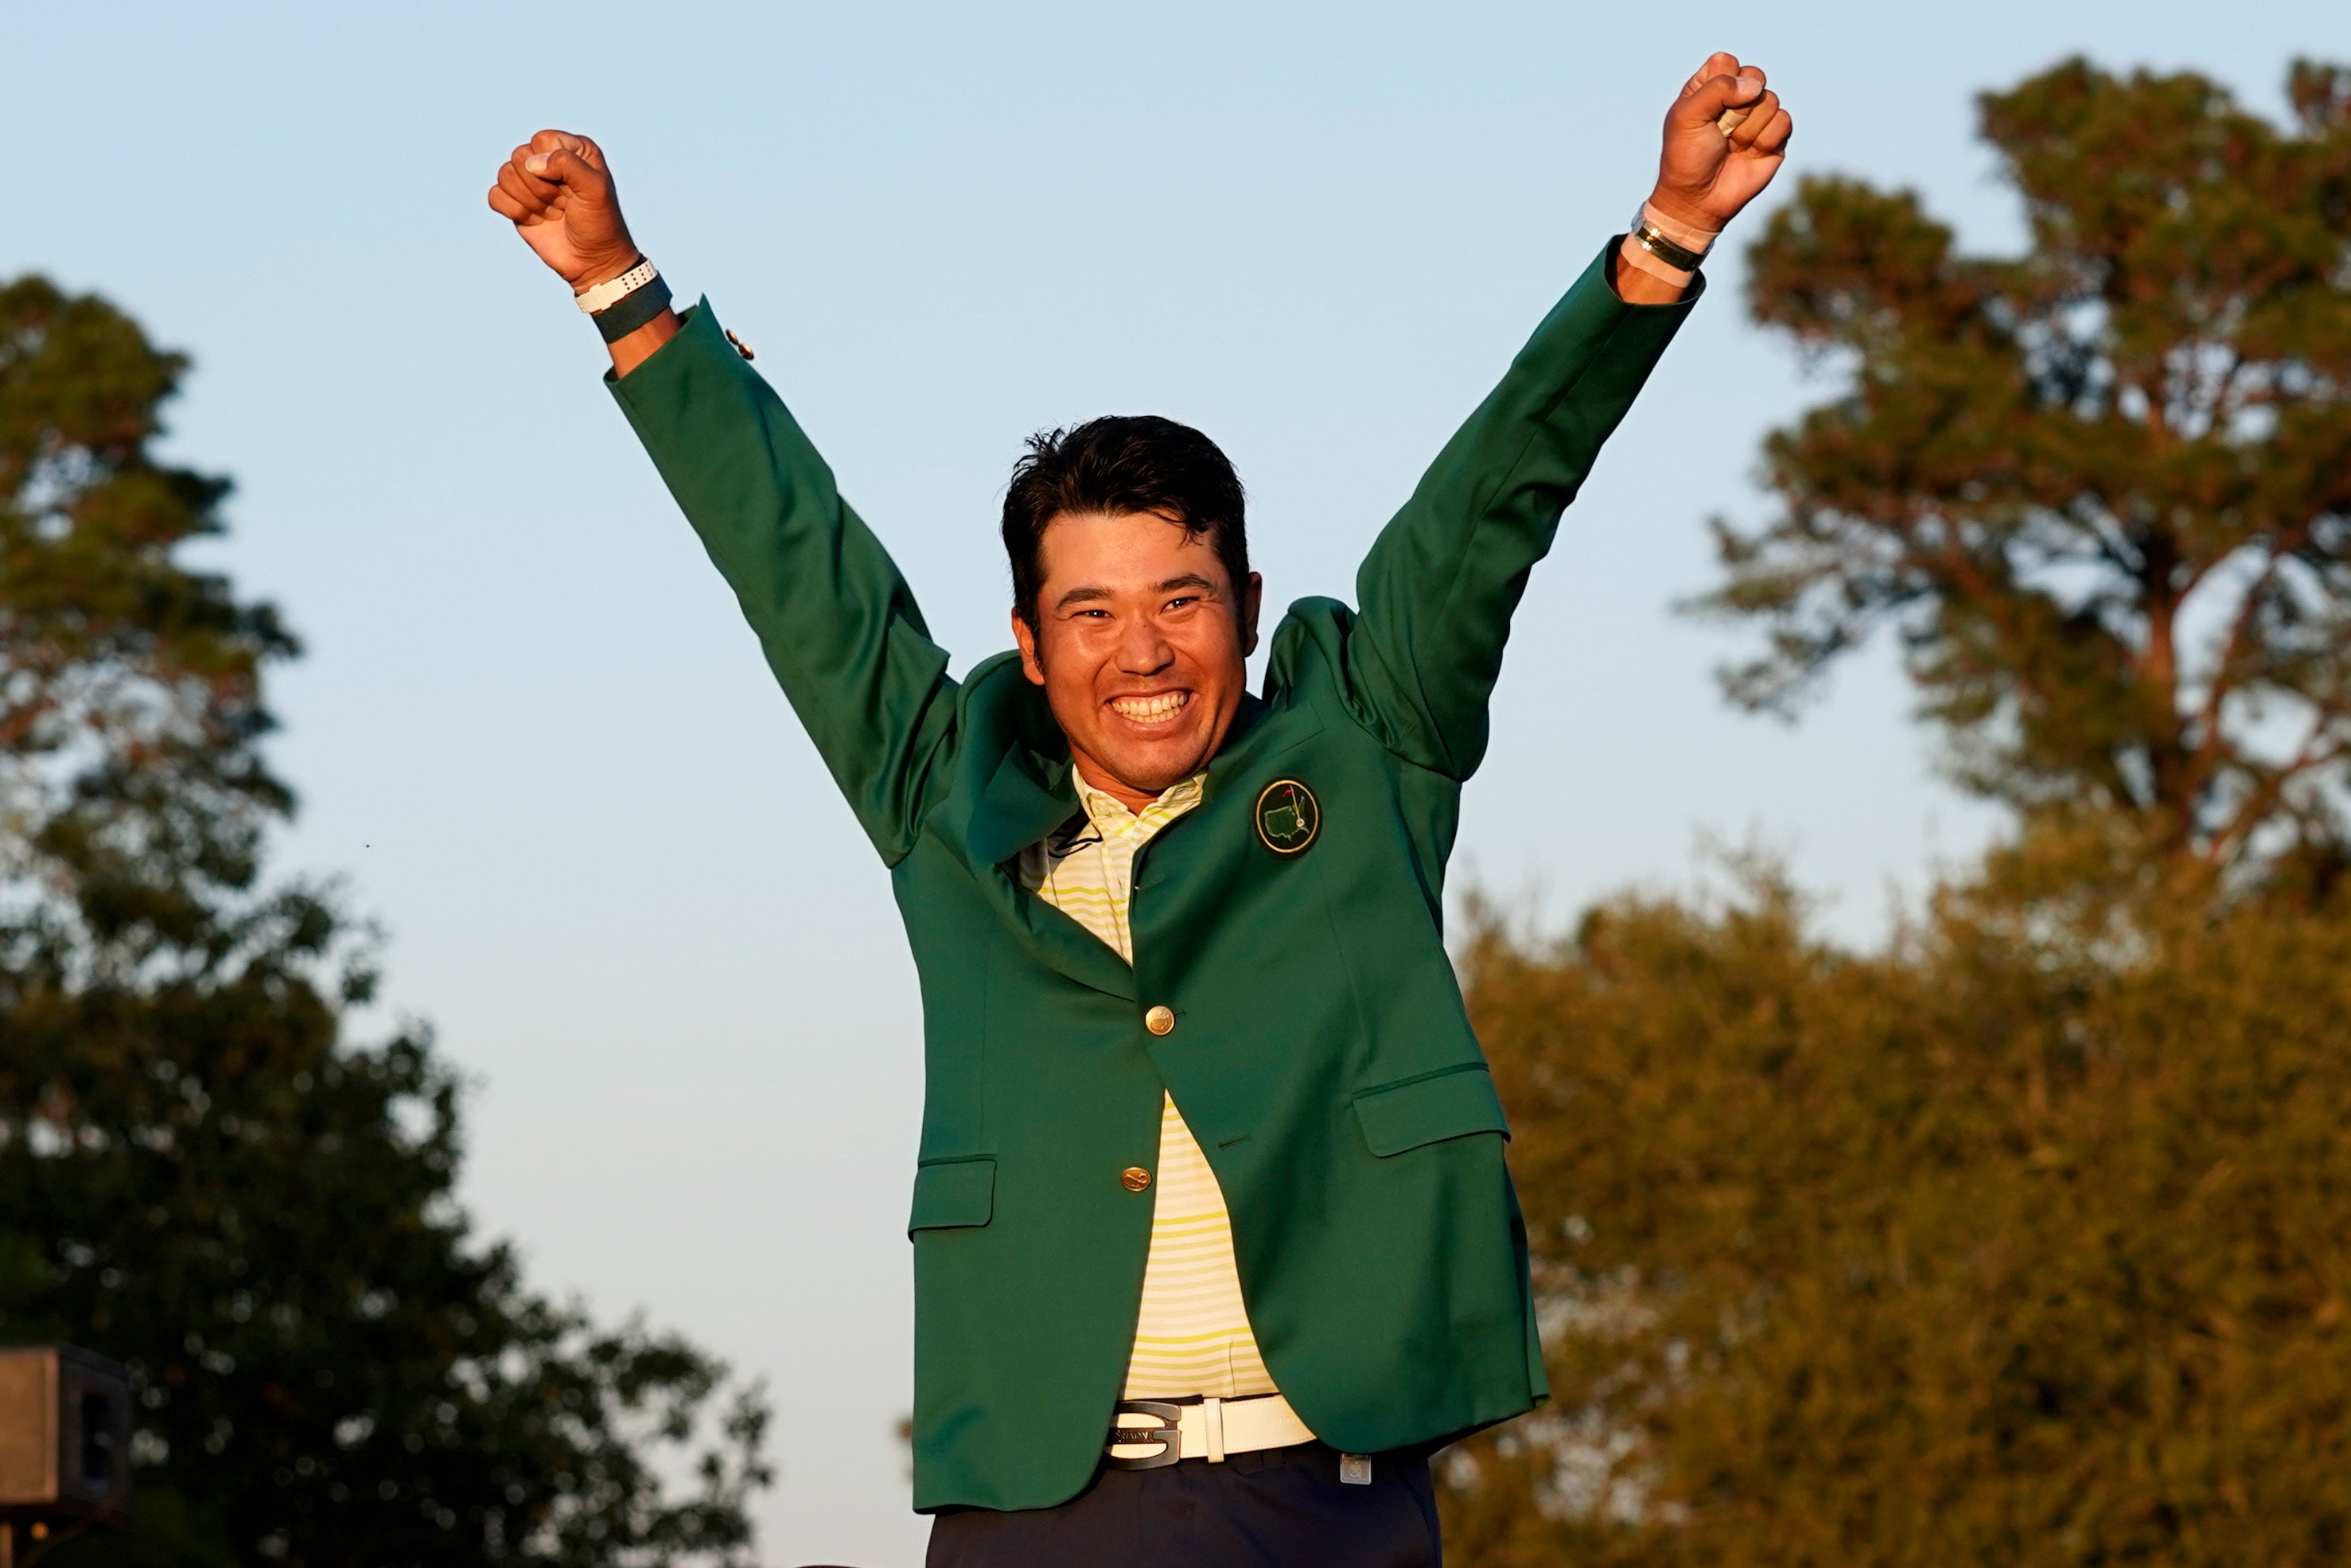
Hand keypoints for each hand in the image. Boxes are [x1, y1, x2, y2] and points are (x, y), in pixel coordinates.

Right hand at [486, 130, 642, 290]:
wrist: (591, 261)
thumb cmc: (600, 224)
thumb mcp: (595, 189)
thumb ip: (568, 163)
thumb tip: (532, 163)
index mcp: (573, 149)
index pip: (542, 140)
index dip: (551, 165)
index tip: (571, 188)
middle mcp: (549, 160)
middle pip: (519, 156)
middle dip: (540, 187)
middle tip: (563, 204)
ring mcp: (530, 181)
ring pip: (504, 174)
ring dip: (530, 201)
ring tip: (553, 213)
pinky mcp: (515, 202)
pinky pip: (495, 195)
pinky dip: (514, 211)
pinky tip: (535, 221)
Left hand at [1647, 53, 1793, 230]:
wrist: (1699, 199)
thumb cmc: (1687, 157)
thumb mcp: (1687, 117)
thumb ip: (1717, 89)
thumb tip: (1755, 87)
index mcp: (1709, 88)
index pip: (1726, 61)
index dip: (1722, 80)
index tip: (1707, 106)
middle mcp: (1735, 99)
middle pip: (1755, 76)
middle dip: (1739, 104)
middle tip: (1722, 128)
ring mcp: (1757, 117)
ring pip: (1771, 99)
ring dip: (1749, 128)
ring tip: (1732, 146)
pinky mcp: (1775, 137)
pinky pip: (1784, 121)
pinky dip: (1765, 139)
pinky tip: (1750, 153)